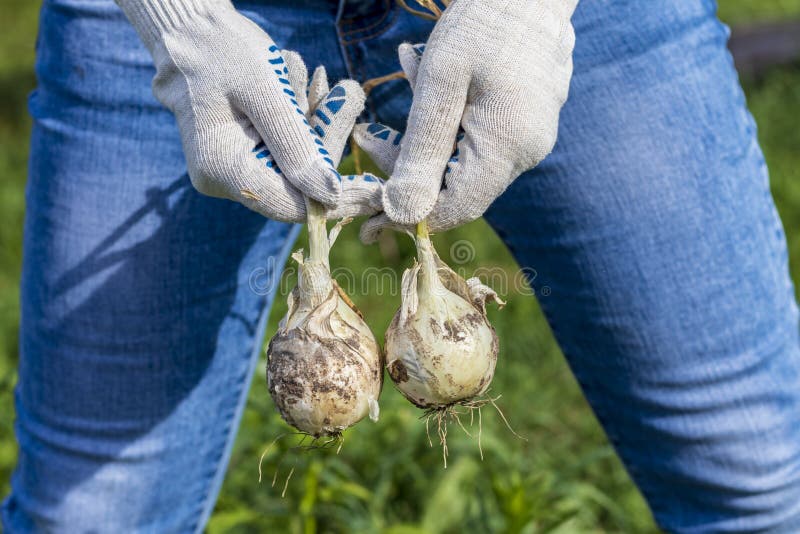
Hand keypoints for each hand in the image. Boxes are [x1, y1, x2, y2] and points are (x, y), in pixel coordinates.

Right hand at [116, 0, 380, 220]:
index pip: (292, 205)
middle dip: (328, 141)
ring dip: (317, 123)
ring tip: (321, 79)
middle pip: (299, 183)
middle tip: (348, 93)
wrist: (189, 30)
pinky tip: (306, 83)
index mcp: (223, 170)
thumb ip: (296, 145)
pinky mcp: (246, 153)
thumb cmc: (222, 51)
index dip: (338, 199)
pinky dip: (304, 119)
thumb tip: (330, 195)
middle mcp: (225, 179)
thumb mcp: (266, 92)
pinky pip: (287, 148)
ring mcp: (235, 168)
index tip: (378, 189)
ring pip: (297, 163)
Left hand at [353, 0, 576, 241]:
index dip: (412, 216)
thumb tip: (402, 212)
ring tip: (406, 82)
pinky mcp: (527, 123)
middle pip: (459, 188)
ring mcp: (531, 138)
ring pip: (465, 165)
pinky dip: (447, 125)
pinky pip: (480, 142)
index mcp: (509, 145)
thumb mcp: (439, 82)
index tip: (369, 215)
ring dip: (425, 140)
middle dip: (410, 170)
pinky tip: (430, 82)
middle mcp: (527, 152)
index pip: (456, 208)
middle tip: (369, 138)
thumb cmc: (483, 22)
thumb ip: (421, 150)